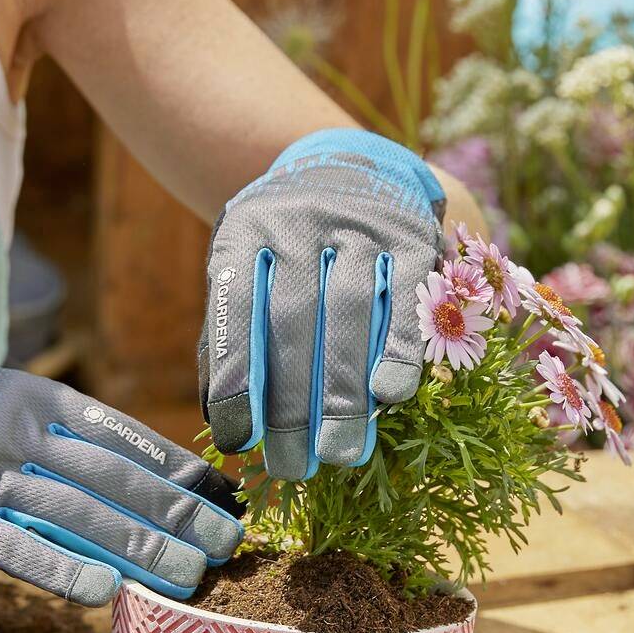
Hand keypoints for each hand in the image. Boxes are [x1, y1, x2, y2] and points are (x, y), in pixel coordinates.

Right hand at [0, 366, 243, 605]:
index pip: (125, 436)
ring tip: (189, 580)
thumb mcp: (1, 403)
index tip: (226, 499)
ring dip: (141, 552)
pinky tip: (110, 595)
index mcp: (36, 396)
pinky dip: (67, 573)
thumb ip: (62, 432)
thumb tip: (147, 476)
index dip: (180, 471)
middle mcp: (16, 430)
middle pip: (114, 479)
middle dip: (177, 515)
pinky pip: (20, 553)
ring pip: (80, 517)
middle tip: (226, 546)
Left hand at [200, 128, 444, 479]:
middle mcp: (301, 220)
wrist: (349, 166)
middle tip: (294, 466)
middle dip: (294, 402)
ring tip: (341, 453)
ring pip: (353, 311)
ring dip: (346, 390)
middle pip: (296, 319)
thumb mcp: (244, 271)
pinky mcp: (411, 235)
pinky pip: (405, 298)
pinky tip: (390, 397)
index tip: (237, 440)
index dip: (236, 377)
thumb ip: (231, 337)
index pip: (235, 308)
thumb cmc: (284, 247)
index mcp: (246, 231)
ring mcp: (360, 224)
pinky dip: (399, 349)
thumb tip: (222, 422)